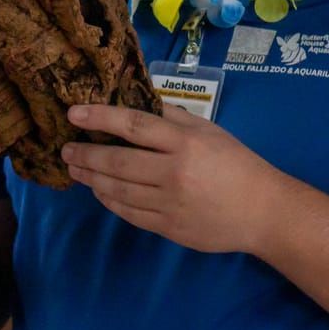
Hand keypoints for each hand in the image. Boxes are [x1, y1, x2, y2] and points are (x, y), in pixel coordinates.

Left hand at [63, 103, 288, 254]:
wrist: (262, 211)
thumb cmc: (237, 163)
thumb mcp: (209, 130)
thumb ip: (173, 117)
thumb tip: (137, 101)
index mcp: (185, 143)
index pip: (133, 125)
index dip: (100, 118)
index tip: (74, 115)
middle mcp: (174, 172)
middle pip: (117, 162)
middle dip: (86, 154)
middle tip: (66, 149)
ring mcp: (169, 203)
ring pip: (118, 190)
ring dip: (91, 178)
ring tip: (76, 169)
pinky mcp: (168, 228)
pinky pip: (129, 213)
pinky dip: (109, 201)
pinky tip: (99, 191)